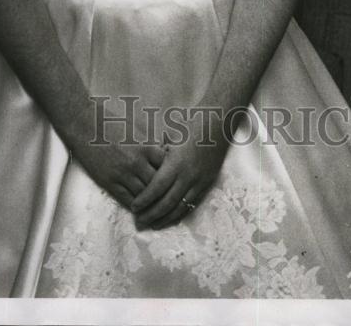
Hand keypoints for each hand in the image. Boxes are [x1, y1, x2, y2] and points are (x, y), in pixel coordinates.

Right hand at [69, 115, 165, 211]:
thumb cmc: (113, 123)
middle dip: (162, 191)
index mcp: (146, 147)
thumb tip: (165, 152)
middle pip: (157, 184)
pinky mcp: (109, 181)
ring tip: (154, 207)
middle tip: (166, 198)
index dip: (170, 174)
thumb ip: (152, 143)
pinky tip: (138, 207)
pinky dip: (135, 205)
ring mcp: (123, 173)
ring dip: (149, 202)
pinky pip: (126, 199)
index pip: (166, 168)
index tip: (172, 179)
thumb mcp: (138, 129)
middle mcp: (137, 162)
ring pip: (143, 195)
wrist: (87, 125)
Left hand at [130, 114, 229, 230]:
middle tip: (139, 221)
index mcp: (177, 163)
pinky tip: (171, 219)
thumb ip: (157, 154)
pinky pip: (192, 204)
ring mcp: (199, 182)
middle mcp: (188, 176)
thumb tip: (143, 166)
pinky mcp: (207, 184)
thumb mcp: (170, 137)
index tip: (133, 207)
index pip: (157, 187)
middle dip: (152, 214)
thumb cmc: (189, 127)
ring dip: (165, 218)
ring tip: (152, 224)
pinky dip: (180, 214)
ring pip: (180, 207)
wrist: (217, 125)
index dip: (145, 199)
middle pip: (167, 202)